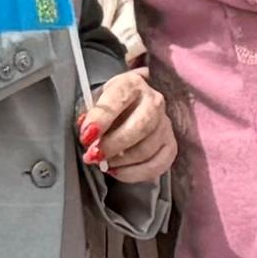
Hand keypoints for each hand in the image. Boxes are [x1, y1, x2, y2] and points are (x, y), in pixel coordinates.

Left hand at [78, 65, 176, 186]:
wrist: (130, 109)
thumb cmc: (109, 107)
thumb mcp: (94, 102)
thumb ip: (89, 115)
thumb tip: (87, 132)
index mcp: (131, 85)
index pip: (118, 99)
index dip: (101, 119)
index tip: (86, 136)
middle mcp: (154, 101)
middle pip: (140, 126)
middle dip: (113, 145)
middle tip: (93, 156)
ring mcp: (165, 124)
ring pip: (147, 148)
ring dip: (121, 162)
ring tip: (103, 164)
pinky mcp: (170, 144)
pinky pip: (158, 164)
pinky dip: (135, 173)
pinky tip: (118, 171)